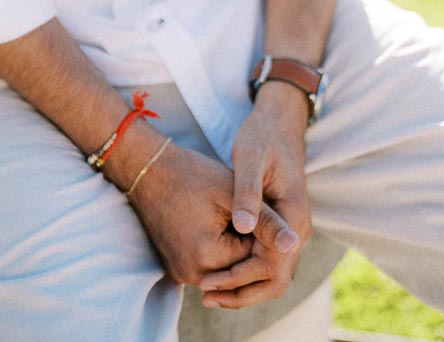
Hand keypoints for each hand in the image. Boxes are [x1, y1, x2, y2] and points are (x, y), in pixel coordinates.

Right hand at [126, 140, 299, 287]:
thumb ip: (266, 221)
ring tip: (234, 213)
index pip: (255, 257)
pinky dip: (220, 247)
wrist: (148, 169)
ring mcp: (182, 274)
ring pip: (226, 267)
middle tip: (253, 210)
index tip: (265, 206)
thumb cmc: (191, 174)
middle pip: (240, 266)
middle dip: (251, 242)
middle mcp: (192, 275)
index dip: (264, 232)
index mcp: (208, 258)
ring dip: (236, 245)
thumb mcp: (233, 192)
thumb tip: (295, 243)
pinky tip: (221, 222)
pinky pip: (209, 265)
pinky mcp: (177, 267)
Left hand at [198, 84, 311, 308]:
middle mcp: (297, 230)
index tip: (209, 281)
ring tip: (208, 290)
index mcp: (294, 216)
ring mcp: (291, 231)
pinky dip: (246, 273)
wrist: (278, 124)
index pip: (272, 265)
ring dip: (243, 287)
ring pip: (272, 275)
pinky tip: (219, 272)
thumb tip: (243, 228)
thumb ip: (248, 193)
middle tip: (206, 296)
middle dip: (242, 292)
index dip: (240, 277)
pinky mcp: (279, 227)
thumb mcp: (250, 159)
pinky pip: (267, 262)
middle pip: (276, 280)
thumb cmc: (262, 137)